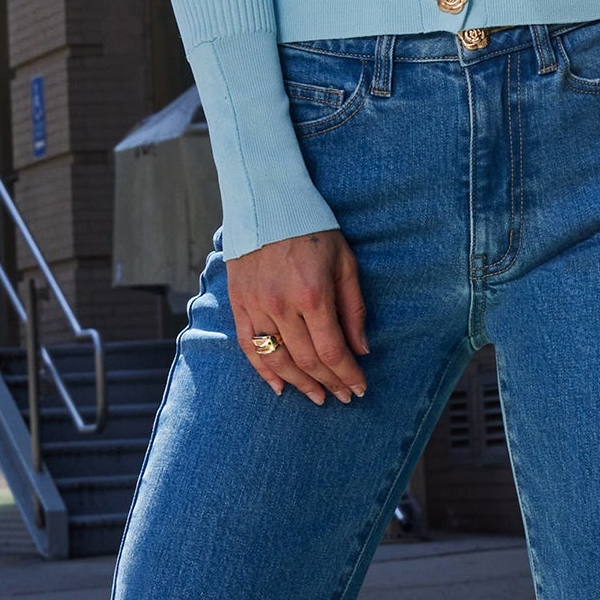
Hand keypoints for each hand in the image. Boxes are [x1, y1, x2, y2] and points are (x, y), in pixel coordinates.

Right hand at [227, 230, 367, 403]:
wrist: (268, 202)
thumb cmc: (314, 231)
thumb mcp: (345, 263)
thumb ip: (353, 308)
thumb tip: (361, 349)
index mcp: (313, 295)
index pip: (332, 350)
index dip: (347, 375)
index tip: (358, 389)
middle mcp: (282, 305)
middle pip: (307, 360)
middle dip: (328, 383)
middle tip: (342, 397)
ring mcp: (256, 306)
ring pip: (277, 359)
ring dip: (298, 383)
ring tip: (316, 397)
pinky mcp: (238, 303)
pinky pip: (249, 346)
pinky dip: (263, 371)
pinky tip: (278, 387)